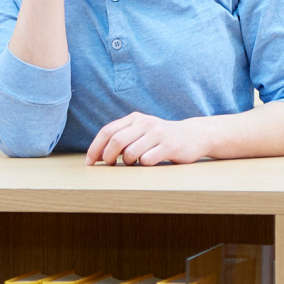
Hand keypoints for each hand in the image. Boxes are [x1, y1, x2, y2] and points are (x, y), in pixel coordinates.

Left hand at [85, 112, 207, 165]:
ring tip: (133, 163)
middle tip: (109, 165)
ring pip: (130, 152)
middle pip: (116, 141)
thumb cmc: (161, 138)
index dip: (95, 148)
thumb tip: (97, 155)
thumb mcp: (141, 131)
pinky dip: (143, 165)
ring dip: (127, 163)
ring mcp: (158, 134)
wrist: (193, 135)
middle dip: (108, 157)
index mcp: (135, 118)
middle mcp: (145, 123)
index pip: (107, 131)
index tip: (90, 163)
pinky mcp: (169, 146)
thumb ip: (122, 137)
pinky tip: (149, 162)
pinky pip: (147, 160)